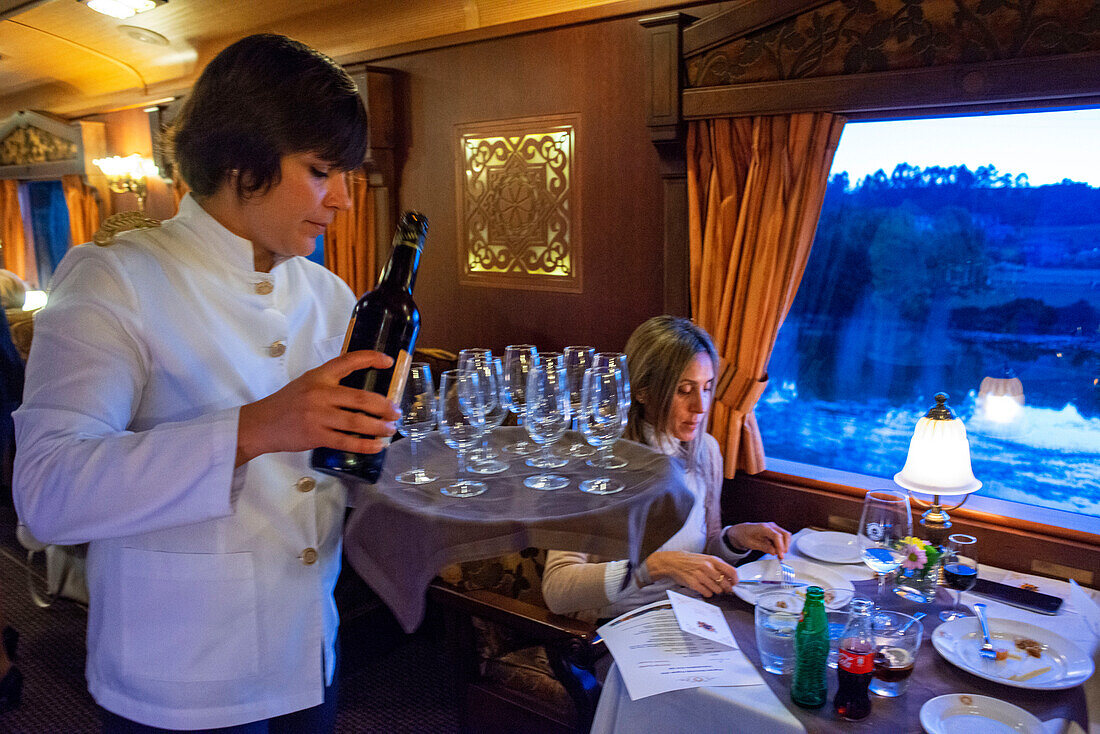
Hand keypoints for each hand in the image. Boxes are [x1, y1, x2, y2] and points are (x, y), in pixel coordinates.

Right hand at [236, 350, 400, 465]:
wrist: (261, 424)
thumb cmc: (287, 403)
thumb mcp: (307, 383)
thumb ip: (330, 383)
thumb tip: (362, 392)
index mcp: (319, 376)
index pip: (348, 361)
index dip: (371, 359)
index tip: (389, 362)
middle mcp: (320, 393)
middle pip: (361, 398)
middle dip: (384, 406)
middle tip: (397, 412)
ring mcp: (317, 415)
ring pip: (357, 421)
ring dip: (379, 426)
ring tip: (390, 429)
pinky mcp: (315, 436)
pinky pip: (346, 442)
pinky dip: (365, 445)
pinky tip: (377, 446)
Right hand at [644, 551, 738, 596]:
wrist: (674, 562)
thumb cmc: (691, 561)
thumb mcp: (706, 559)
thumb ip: (718, 566)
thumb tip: (730, 577)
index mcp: (712, 560)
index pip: (731, 571)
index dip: (735, 580)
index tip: (735, 583)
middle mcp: (707, 567)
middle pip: (725, 583)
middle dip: (727, 588)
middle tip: (725, 589)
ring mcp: (700, 576)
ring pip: (717, 589)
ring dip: (717, 591)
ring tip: (712, 587)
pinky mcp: (694, 584)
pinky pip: (707, 593)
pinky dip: (708, 593)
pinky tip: (704, 589)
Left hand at [727, 522, 791, 557]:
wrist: (741, 532)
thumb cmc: (745, 536)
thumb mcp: (752, 544)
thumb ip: (764, 547)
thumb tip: (775, 552)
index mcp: (763, 528)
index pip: (777, 536)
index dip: (781, 547)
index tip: (781, 555)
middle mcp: (770, 526)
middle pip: (785, 535)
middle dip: (785, 546)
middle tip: (781, 557)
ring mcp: (774, 528)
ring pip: (786, 536)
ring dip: (785, 546)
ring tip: (779, 555)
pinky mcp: (775, 531)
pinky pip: (783, 537)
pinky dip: (783, 545)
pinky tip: (778, 551)